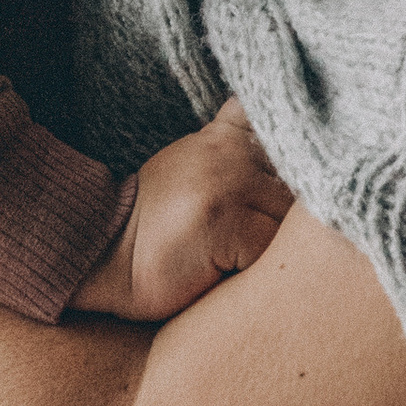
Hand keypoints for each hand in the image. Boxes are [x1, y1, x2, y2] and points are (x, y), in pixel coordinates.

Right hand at [67, 101, 294, 321]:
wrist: (102, 256)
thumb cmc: (153, 224)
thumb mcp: (191, 164)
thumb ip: (233, 145)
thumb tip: (293, 146)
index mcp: (226, 137)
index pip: (289, 134)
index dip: (304, 162)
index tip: (303, 180)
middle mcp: (232, 154)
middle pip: (300, 191)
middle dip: (288, 223)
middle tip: (249, 242)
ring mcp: (229, 186)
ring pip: (289, 225)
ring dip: (272, 250)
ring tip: (231, 258)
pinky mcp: (227, 224)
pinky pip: (270, 253)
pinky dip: (253, 271)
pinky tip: (218, 271)